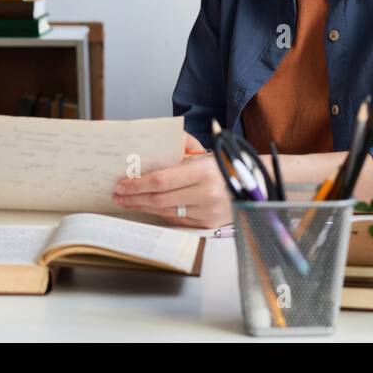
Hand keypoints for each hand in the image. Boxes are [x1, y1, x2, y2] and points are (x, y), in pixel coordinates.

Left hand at [111, 132, 231, 228]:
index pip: (162, 180)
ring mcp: (208, 212)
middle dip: (135, 198)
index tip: (121, 183)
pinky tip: (148, 208)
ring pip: (166, 212)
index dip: (138, 184)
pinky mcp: (209, 224)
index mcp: (204, 171)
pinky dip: (160, 214)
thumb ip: (180, 148)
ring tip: (127, 202)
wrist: (254, 183)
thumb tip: (151, 150)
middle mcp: (206, 193)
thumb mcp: (204, 152)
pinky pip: (178, 220)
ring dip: (143, 208)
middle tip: (118, 195)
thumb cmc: (224, 164)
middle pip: (160, 199)